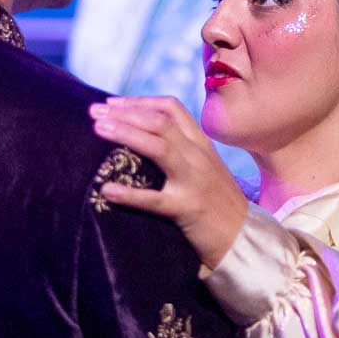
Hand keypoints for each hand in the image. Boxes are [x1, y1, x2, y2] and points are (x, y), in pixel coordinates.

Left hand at [90, 96, 250, 269]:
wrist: (243, 236)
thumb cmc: (217, 202)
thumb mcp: (204, 167)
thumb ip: (182, 149)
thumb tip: (142, 136)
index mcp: (201, 144)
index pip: (171, 108)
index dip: (139, 101)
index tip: (112, 102)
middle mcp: (198, 156)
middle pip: (160, 122)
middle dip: (125, 112)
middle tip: (94, 110)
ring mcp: (194, 181)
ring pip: (159, 148)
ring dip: (126, 134)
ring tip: (98, 129)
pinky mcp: (188, 209)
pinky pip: (155, 200)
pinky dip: (129, 195)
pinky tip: (106, 190)